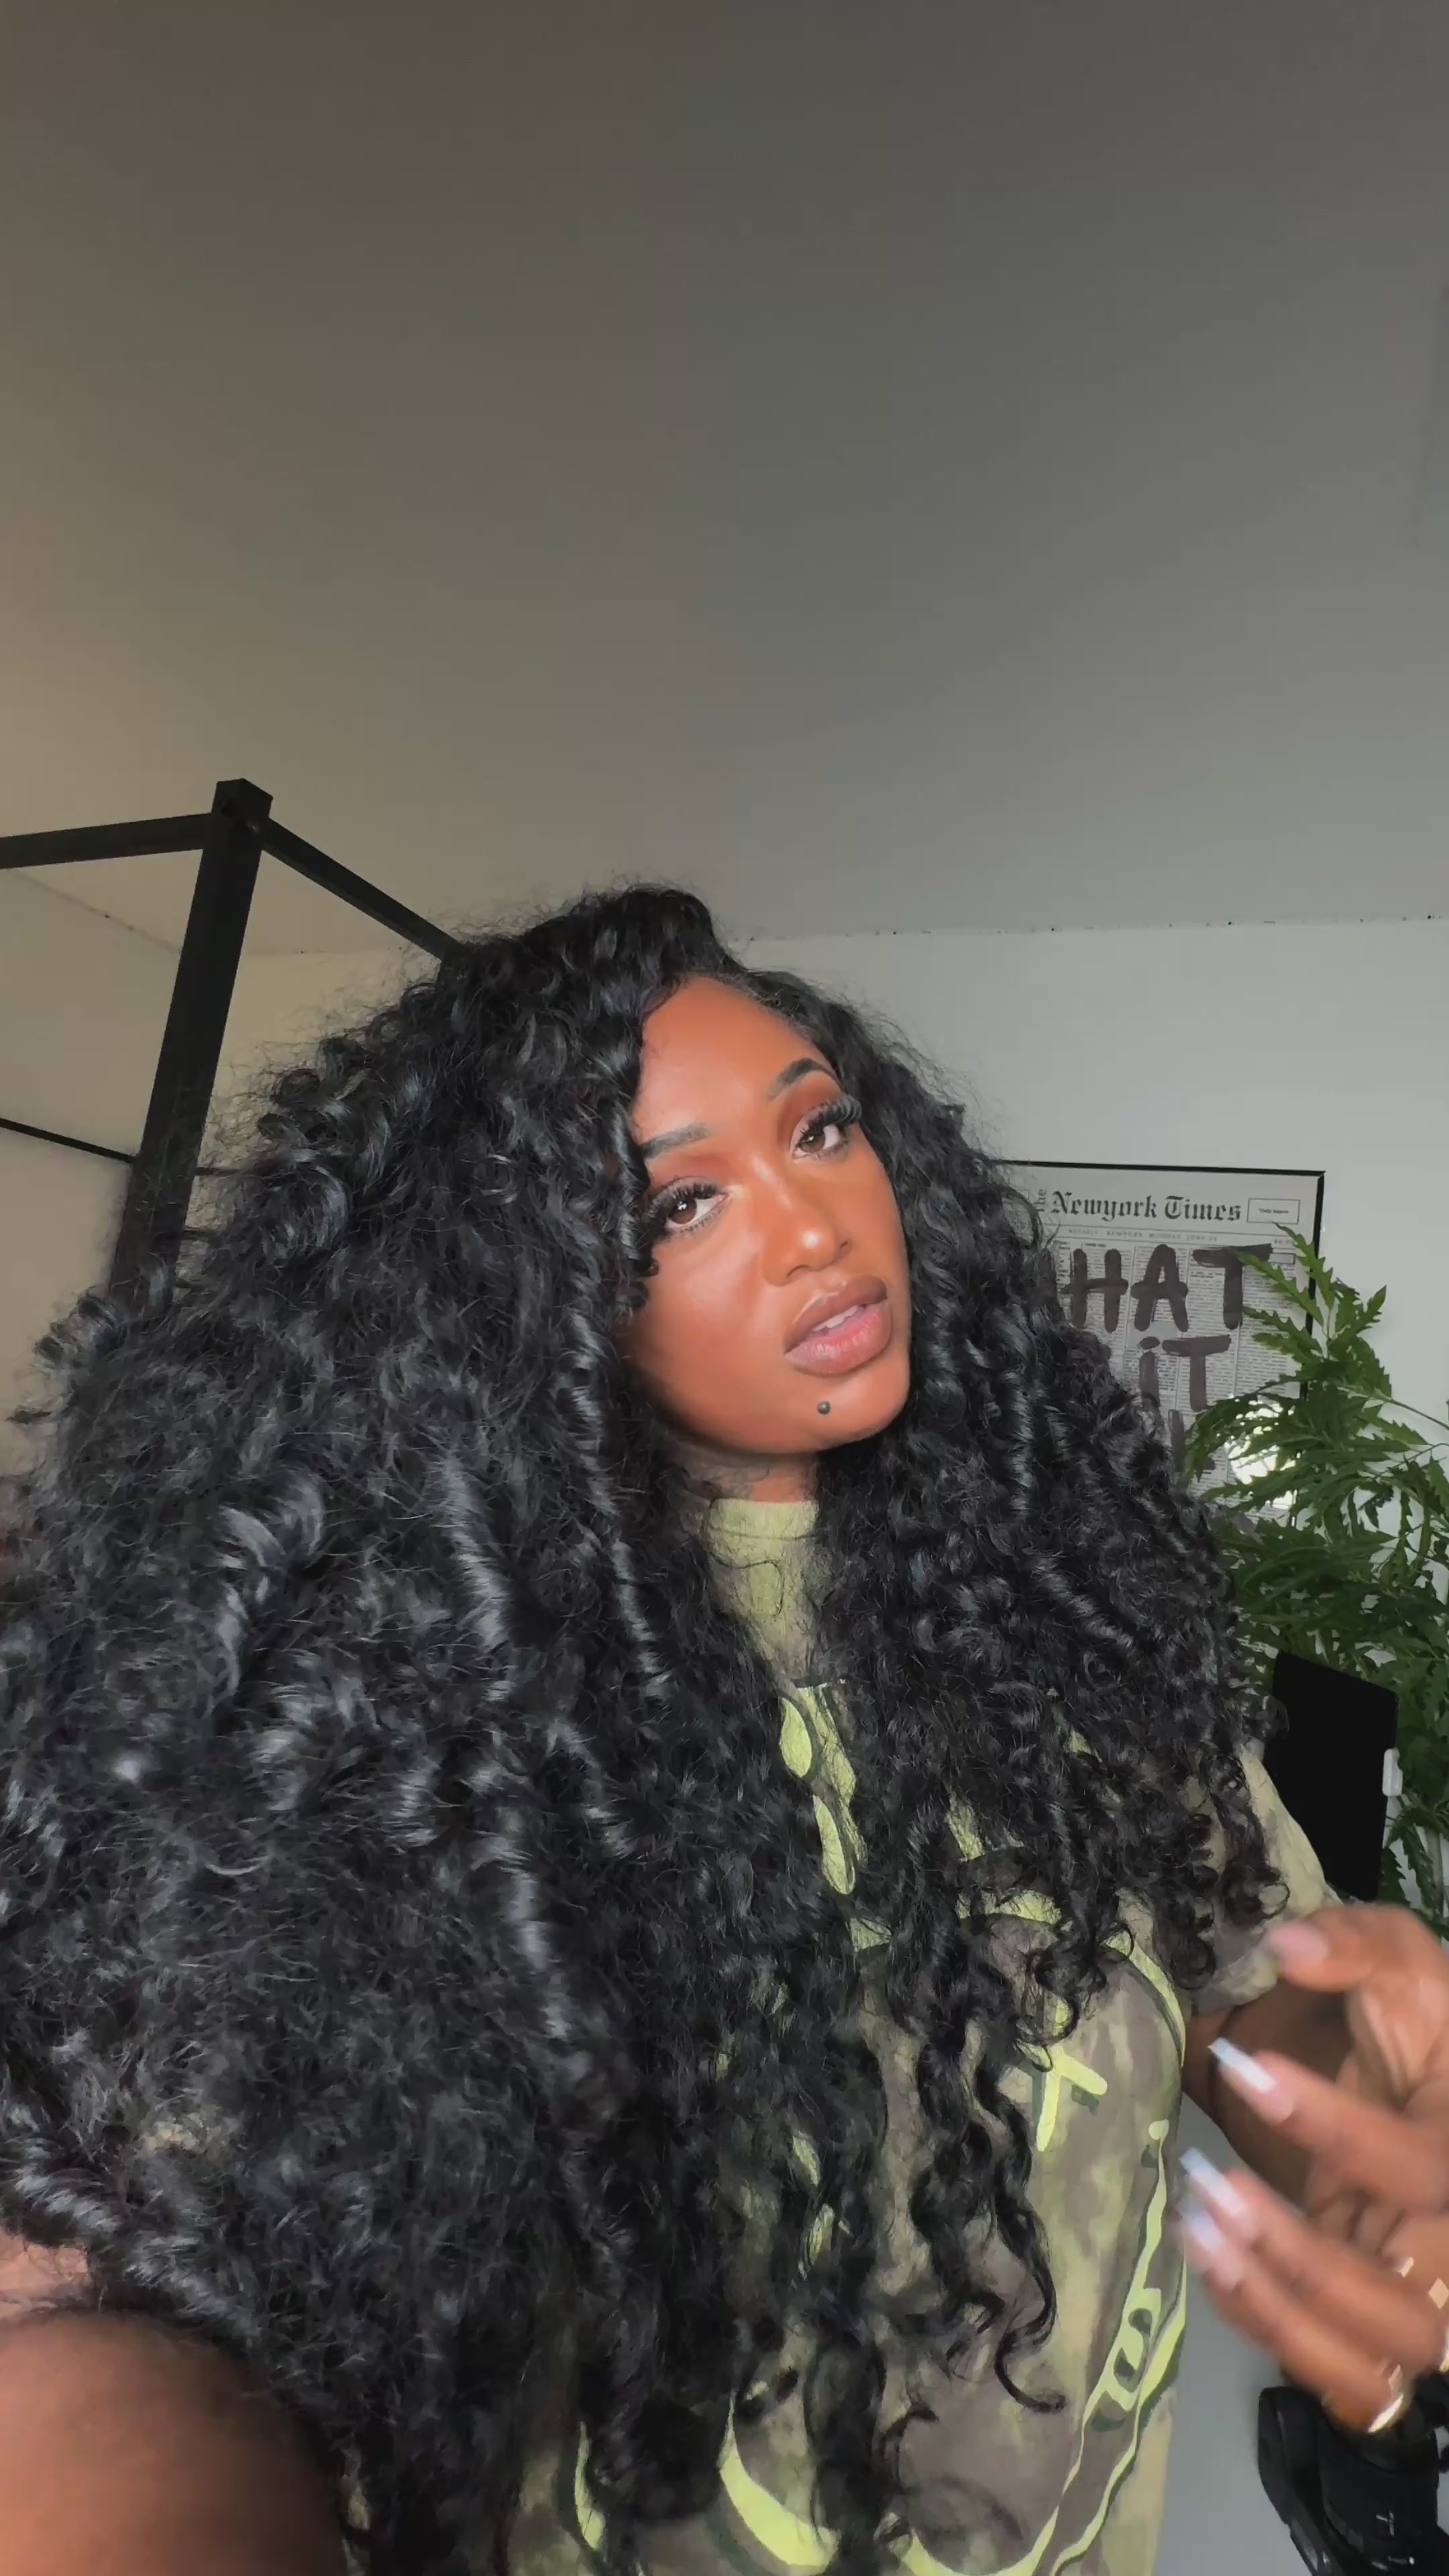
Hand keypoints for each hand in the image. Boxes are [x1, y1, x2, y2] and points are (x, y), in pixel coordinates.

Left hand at [1180, 1904, 1448, 2431]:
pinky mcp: (1368, 2307)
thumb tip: (1287, 1945)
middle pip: (1412, 2309)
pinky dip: (1267, 2329)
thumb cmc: (1417, 2019)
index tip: (1248, 2064)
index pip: (1426, 2170)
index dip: (1335, 2128)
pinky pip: (1334, 2368)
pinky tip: (1209, 2260)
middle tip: (1216, 2187)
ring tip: (1202, 2234)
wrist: (1417, 2074)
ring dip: (1280, 2313)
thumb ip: (1356, 1944)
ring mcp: (1415, 2285)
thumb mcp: (1403, 1961)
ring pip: (1375, 2361)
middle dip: (1308, 2262)